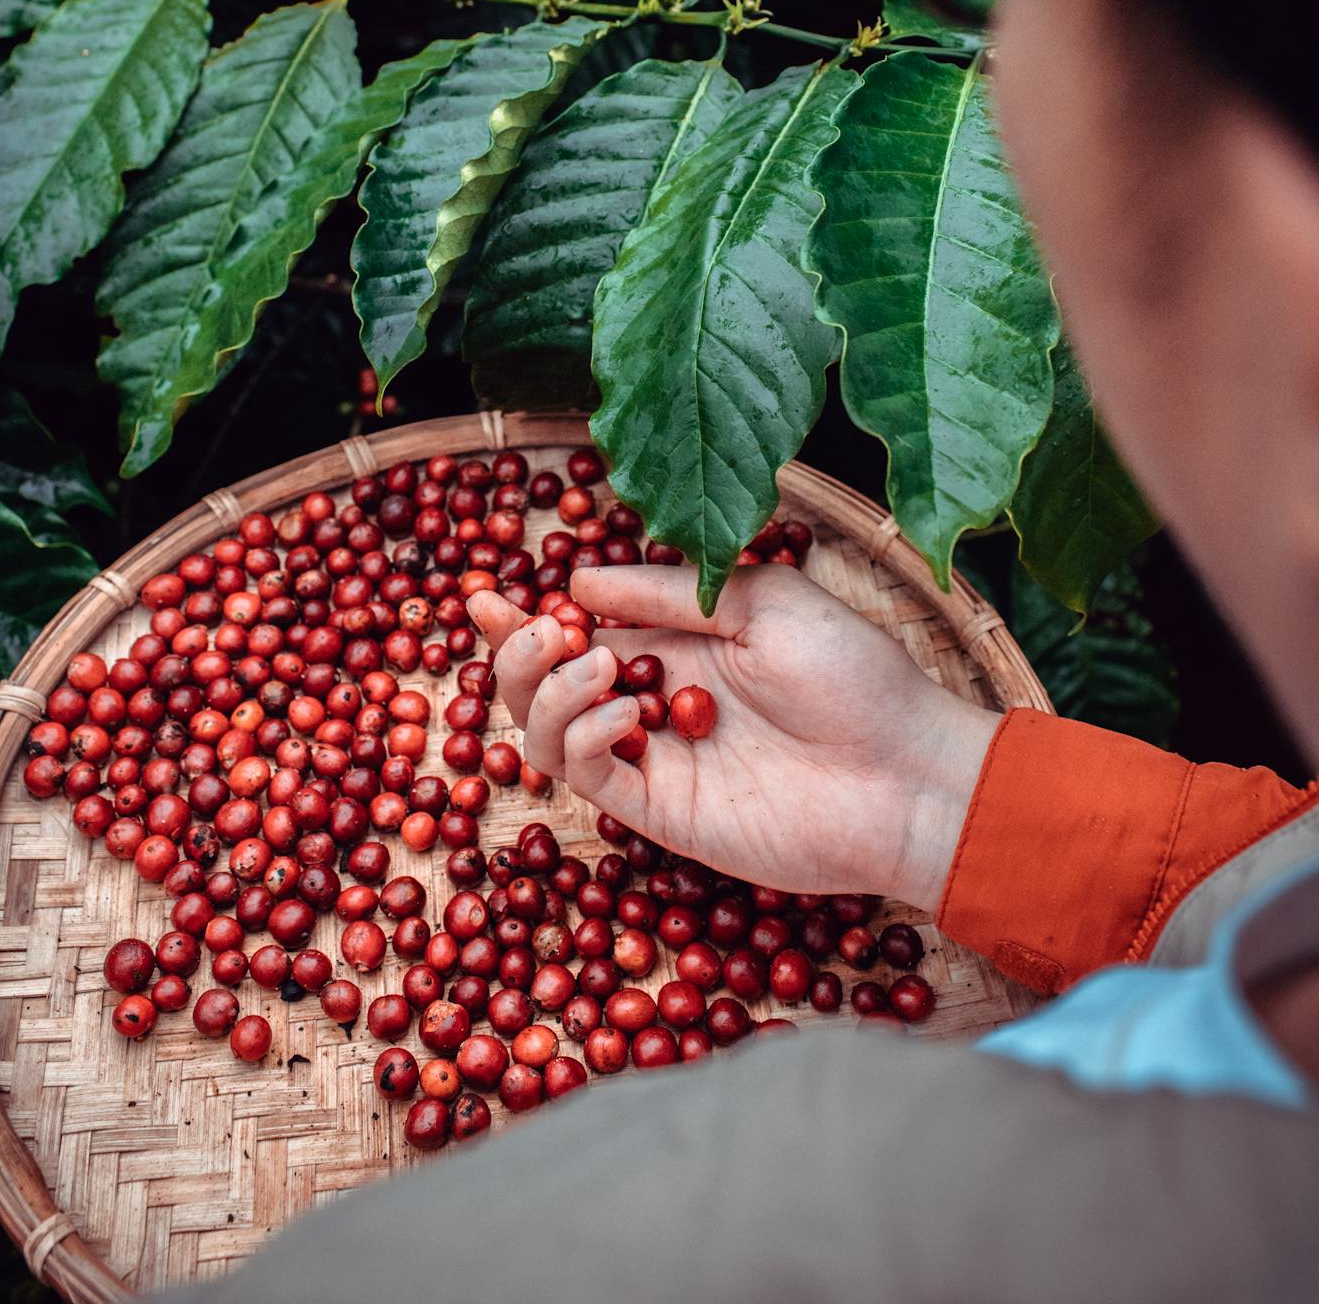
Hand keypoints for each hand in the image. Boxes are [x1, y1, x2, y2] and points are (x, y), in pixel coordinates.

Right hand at [467, 564, 998, 909]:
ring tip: (593, 665)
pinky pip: (588, 773)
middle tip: (527, 627)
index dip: (525, 613)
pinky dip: (584, 734)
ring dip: (545, 689)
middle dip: (516, 650)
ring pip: (549, 729)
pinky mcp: (661, 809)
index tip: (483, 591)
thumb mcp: (762, 602)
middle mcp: (655, 700)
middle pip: (545, 680)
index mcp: (680, 644)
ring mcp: (655, 756)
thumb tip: (578, 581)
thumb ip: (669, 594)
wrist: (906, 773)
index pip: (581, 626)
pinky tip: (624, 710)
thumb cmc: (855, 676)